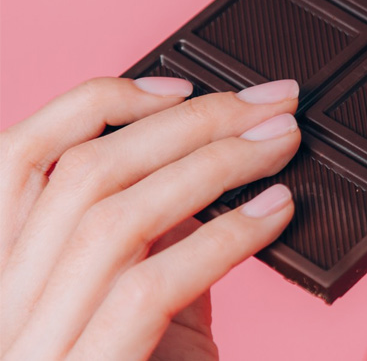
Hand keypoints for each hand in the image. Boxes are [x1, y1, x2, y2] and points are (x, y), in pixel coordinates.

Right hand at [0, 76, 302, 359]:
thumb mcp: (136, 300)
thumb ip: (151, 236)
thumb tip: (206, 162)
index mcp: (2, 272)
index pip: (17, 155)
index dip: (97, 104)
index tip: (182, 89)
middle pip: (85, 173)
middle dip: (192, 123)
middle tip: (272, 105)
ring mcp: (33, 348)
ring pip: (116, 218)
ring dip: (217, 165)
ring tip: (281, 145)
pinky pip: (151, 286)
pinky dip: (224, 238)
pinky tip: (275, 212)